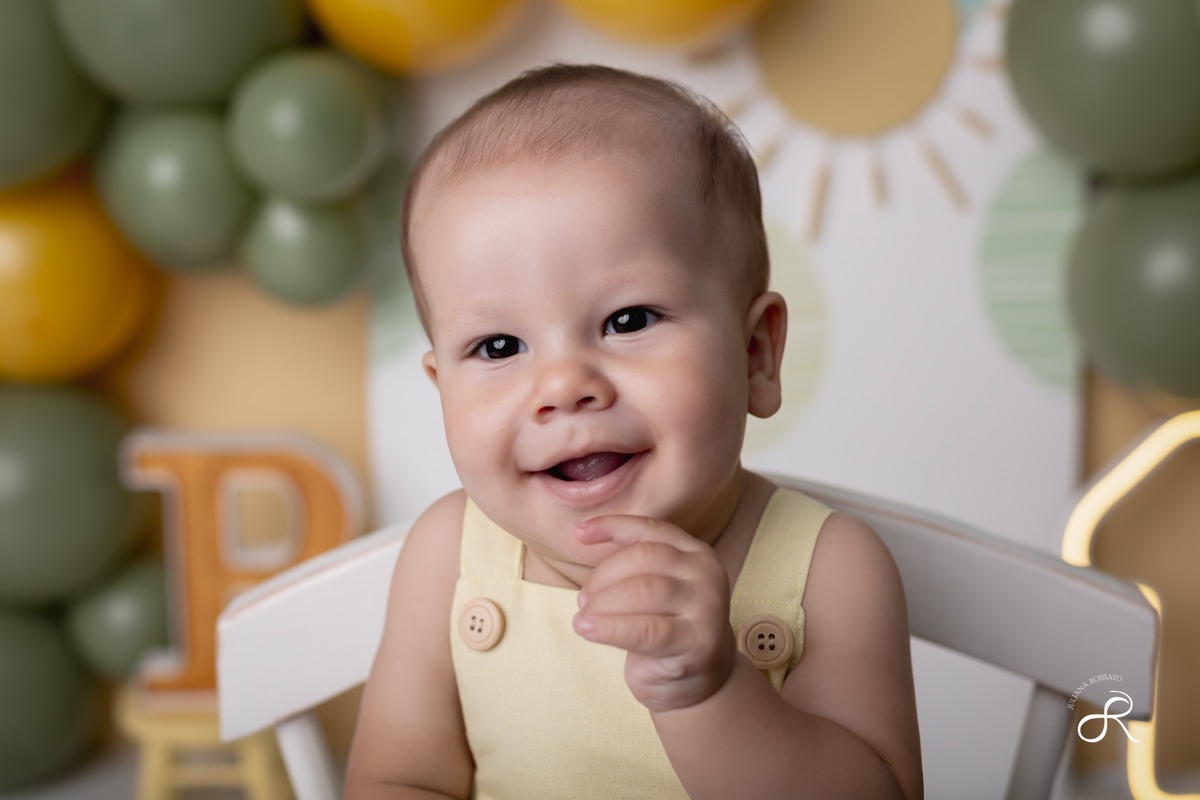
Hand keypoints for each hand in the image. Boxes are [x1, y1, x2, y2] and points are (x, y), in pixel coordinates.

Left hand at [573, 515, 735, 713]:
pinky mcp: (697, 642)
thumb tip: (582, 533)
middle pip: (643, 558)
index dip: (611, 526)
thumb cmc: (666, 629)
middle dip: (603, 577)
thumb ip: (631, 563)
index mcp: (695, 553)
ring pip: (643, 590)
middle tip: (583, 601)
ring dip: (602, 603)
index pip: (649, 529)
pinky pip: (645, 629)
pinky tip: (587, 629)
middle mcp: (706, 574)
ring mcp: (707, 607)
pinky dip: (609, 628)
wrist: (700, 683)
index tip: (578, 533)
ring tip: (583, 619)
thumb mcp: (654, 588)